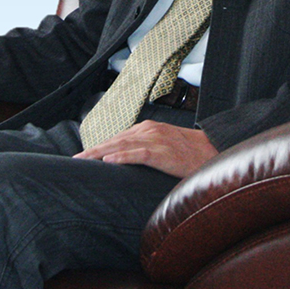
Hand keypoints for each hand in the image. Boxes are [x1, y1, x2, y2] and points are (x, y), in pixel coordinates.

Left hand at [74, 120, 218, 177]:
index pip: (118, 137)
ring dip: (100, 152)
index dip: (100, 146)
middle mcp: (149, 130)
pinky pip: (138, 154)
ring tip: (84, 159)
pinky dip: (122, 156)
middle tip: (76, 159)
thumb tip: (129, 159)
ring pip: (122, 145)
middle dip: (94, 149)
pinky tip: (108, 160)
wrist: (213, 151)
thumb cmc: (190, 153)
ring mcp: (156, 140)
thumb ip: (147, 149)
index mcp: (149, 128)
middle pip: (115, 139)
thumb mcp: (165, 146)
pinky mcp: (162, 152)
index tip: (84, 155)